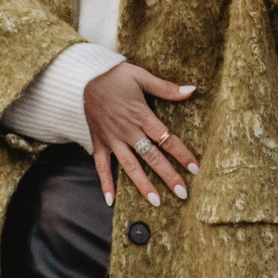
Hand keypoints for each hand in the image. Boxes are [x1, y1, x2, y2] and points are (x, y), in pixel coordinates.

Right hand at [83, 61, 199, 207]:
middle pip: (152, 157)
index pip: (166, 139)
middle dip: (168, 176)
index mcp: (141, 116)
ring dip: (143, 185)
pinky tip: (111, 201)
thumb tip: (191, 89)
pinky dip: (106, 184)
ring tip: (156, 202)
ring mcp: (112, 140)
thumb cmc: (114, 76)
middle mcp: (127, 132)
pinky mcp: (98, 143)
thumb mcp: (140, 76)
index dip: (182, 154)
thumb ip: (166, 87)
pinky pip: (101, 167)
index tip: (195, 168)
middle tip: (183, 193)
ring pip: (130, 166)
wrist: (83, 78)